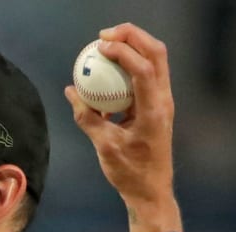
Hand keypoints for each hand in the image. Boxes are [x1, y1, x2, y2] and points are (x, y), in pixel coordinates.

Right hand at [64, 22, 181, 231]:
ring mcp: (163, 102)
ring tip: (107, 46)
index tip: (100, 46)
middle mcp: (163, 100)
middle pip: (156, 52)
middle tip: (104, 36)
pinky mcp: (158, 106)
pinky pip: (146, 75)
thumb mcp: (104, 146)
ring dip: (133, 47)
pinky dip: (130, 66)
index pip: (143, 68)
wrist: (151, 192)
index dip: (122, 51)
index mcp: (154, 110)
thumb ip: (87, 117)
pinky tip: (109, 73)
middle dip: (132, 36)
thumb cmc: (130, 173)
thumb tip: (72, 92)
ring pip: (155, 60)